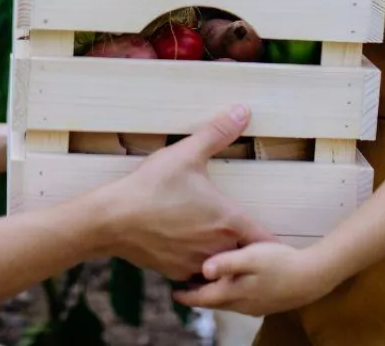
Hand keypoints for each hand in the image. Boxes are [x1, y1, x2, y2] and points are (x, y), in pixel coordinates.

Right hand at [95, 106, 274, 279]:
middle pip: (245, 255)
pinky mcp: (176, 272)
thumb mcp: (186, 153)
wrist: (113, 219)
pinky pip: (196, 274)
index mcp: (228, 220)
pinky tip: (183, 247)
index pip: (266, 241)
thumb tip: (243, 110)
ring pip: (220, 266)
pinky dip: (196, 264)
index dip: (271, 241)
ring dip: (221, 258)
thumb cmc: (152, 186)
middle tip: (241, 238)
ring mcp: (197, 264)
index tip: (271, 239)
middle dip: (245, 248)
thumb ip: (217, 133)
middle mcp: (218, 248)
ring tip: (212, 242)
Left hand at [172, 242, 335, 315]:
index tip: (173, 292)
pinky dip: (228, 295)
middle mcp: (242, 304)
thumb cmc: (279, 262)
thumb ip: (226, 263)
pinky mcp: (266, 303)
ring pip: (227, 303)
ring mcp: (255, 306)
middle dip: (198, 296)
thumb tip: (202, 270)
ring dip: (213, 296)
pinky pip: (239, 301)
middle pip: (214, 302)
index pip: (204, 298)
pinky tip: (231, 285)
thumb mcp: (251, 257)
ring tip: (203, 286)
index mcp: (234, 292)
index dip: (188, 295)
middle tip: (183, 288)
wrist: (312, 277)